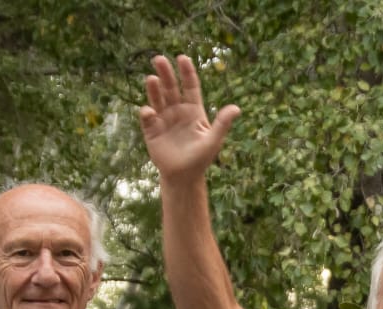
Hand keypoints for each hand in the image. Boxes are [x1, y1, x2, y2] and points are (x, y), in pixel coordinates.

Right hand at [139, 55, 239, 182]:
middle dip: (166, 73)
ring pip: (157, 98)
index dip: (186, 71)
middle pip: (171, 87)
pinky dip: (146, 112)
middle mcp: (177, 110)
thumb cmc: (200, 158)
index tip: (182, 58)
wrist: (183, 177)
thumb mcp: (213, 140)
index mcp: (193, 110)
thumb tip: (236, 108)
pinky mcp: (151, 130)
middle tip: (159, 59)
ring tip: (151, 78)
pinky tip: (149, 112)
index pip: (190, 86)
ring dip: (153, 88)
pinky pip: (147, 117)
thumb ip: (222, 123)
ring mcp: (163, 118)